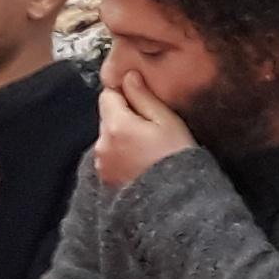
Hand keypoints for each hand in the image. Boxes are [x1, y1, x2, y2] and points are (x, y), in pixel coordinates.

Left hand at [93, 63, 196, 190]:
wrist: (175, 202)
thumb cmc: (177, 158)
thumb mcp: (167, 121)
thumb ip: (144, 97)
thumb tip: (129, 76)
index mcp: (116, 125)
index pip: (108, 95)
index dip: (125, 94)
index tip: (143, 103)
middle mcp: (102, 143)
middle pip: (107, 117)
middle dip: (124, 117)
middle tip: (151, 128)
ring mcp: (102, 164)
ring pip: (108, 138)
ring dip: (122, 138)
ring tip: (147, 149)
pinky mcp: (105, 180)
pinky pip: (110, 157)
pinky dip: (121, 156)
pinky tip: (141, 163)